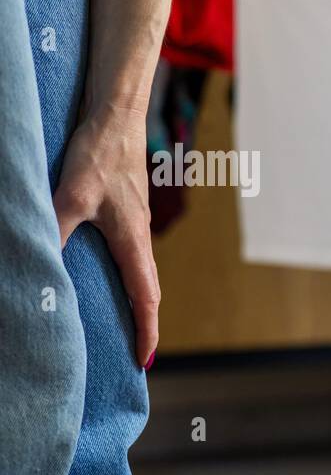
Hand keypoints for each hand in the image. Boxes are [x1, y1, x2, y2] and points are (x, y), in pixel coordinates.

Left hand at [53, 101, 159, 368]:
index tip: (145, 360)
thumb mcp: (72, 196)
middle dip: (145, 322)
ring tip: (127, 321)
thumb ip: (56, 231)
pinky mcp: (126, 210)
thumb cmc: (100, 153)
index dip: (147, 330)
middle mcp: (139, 236)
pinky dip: (126, 276)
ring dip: (137, 300)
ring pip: (140, 272)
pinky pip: (130, 254)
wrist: (118, 114)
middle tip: (138, 352)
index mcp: (133, 240)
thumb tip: (38, 267)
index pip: (146, 297)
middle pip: (148, 290)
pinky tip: (107, 274)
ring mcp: (135, 223)